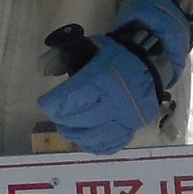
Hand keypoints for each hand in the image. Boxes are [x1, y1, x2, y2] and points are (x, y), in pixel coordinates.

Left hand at [35, 0, 187, 153]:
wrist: (150, 65)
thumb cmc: (115, 56)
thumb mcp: (88, 47)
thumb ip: (63, 56)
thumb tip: (42, 69)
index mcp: (101, 79)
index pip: (66, 100)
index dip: (51, 103)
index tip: (45, 100)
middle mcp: (113, 103)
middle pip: (75, 122)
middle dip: (60, 119)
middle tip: (56, 112)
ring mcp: (124, 120)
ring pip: (89, 138)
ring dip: (73, 133)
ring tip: (68, 125)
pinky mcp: (131, 130)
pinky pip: (107, 146)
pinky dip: (92, 144)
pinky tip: (86, 136)